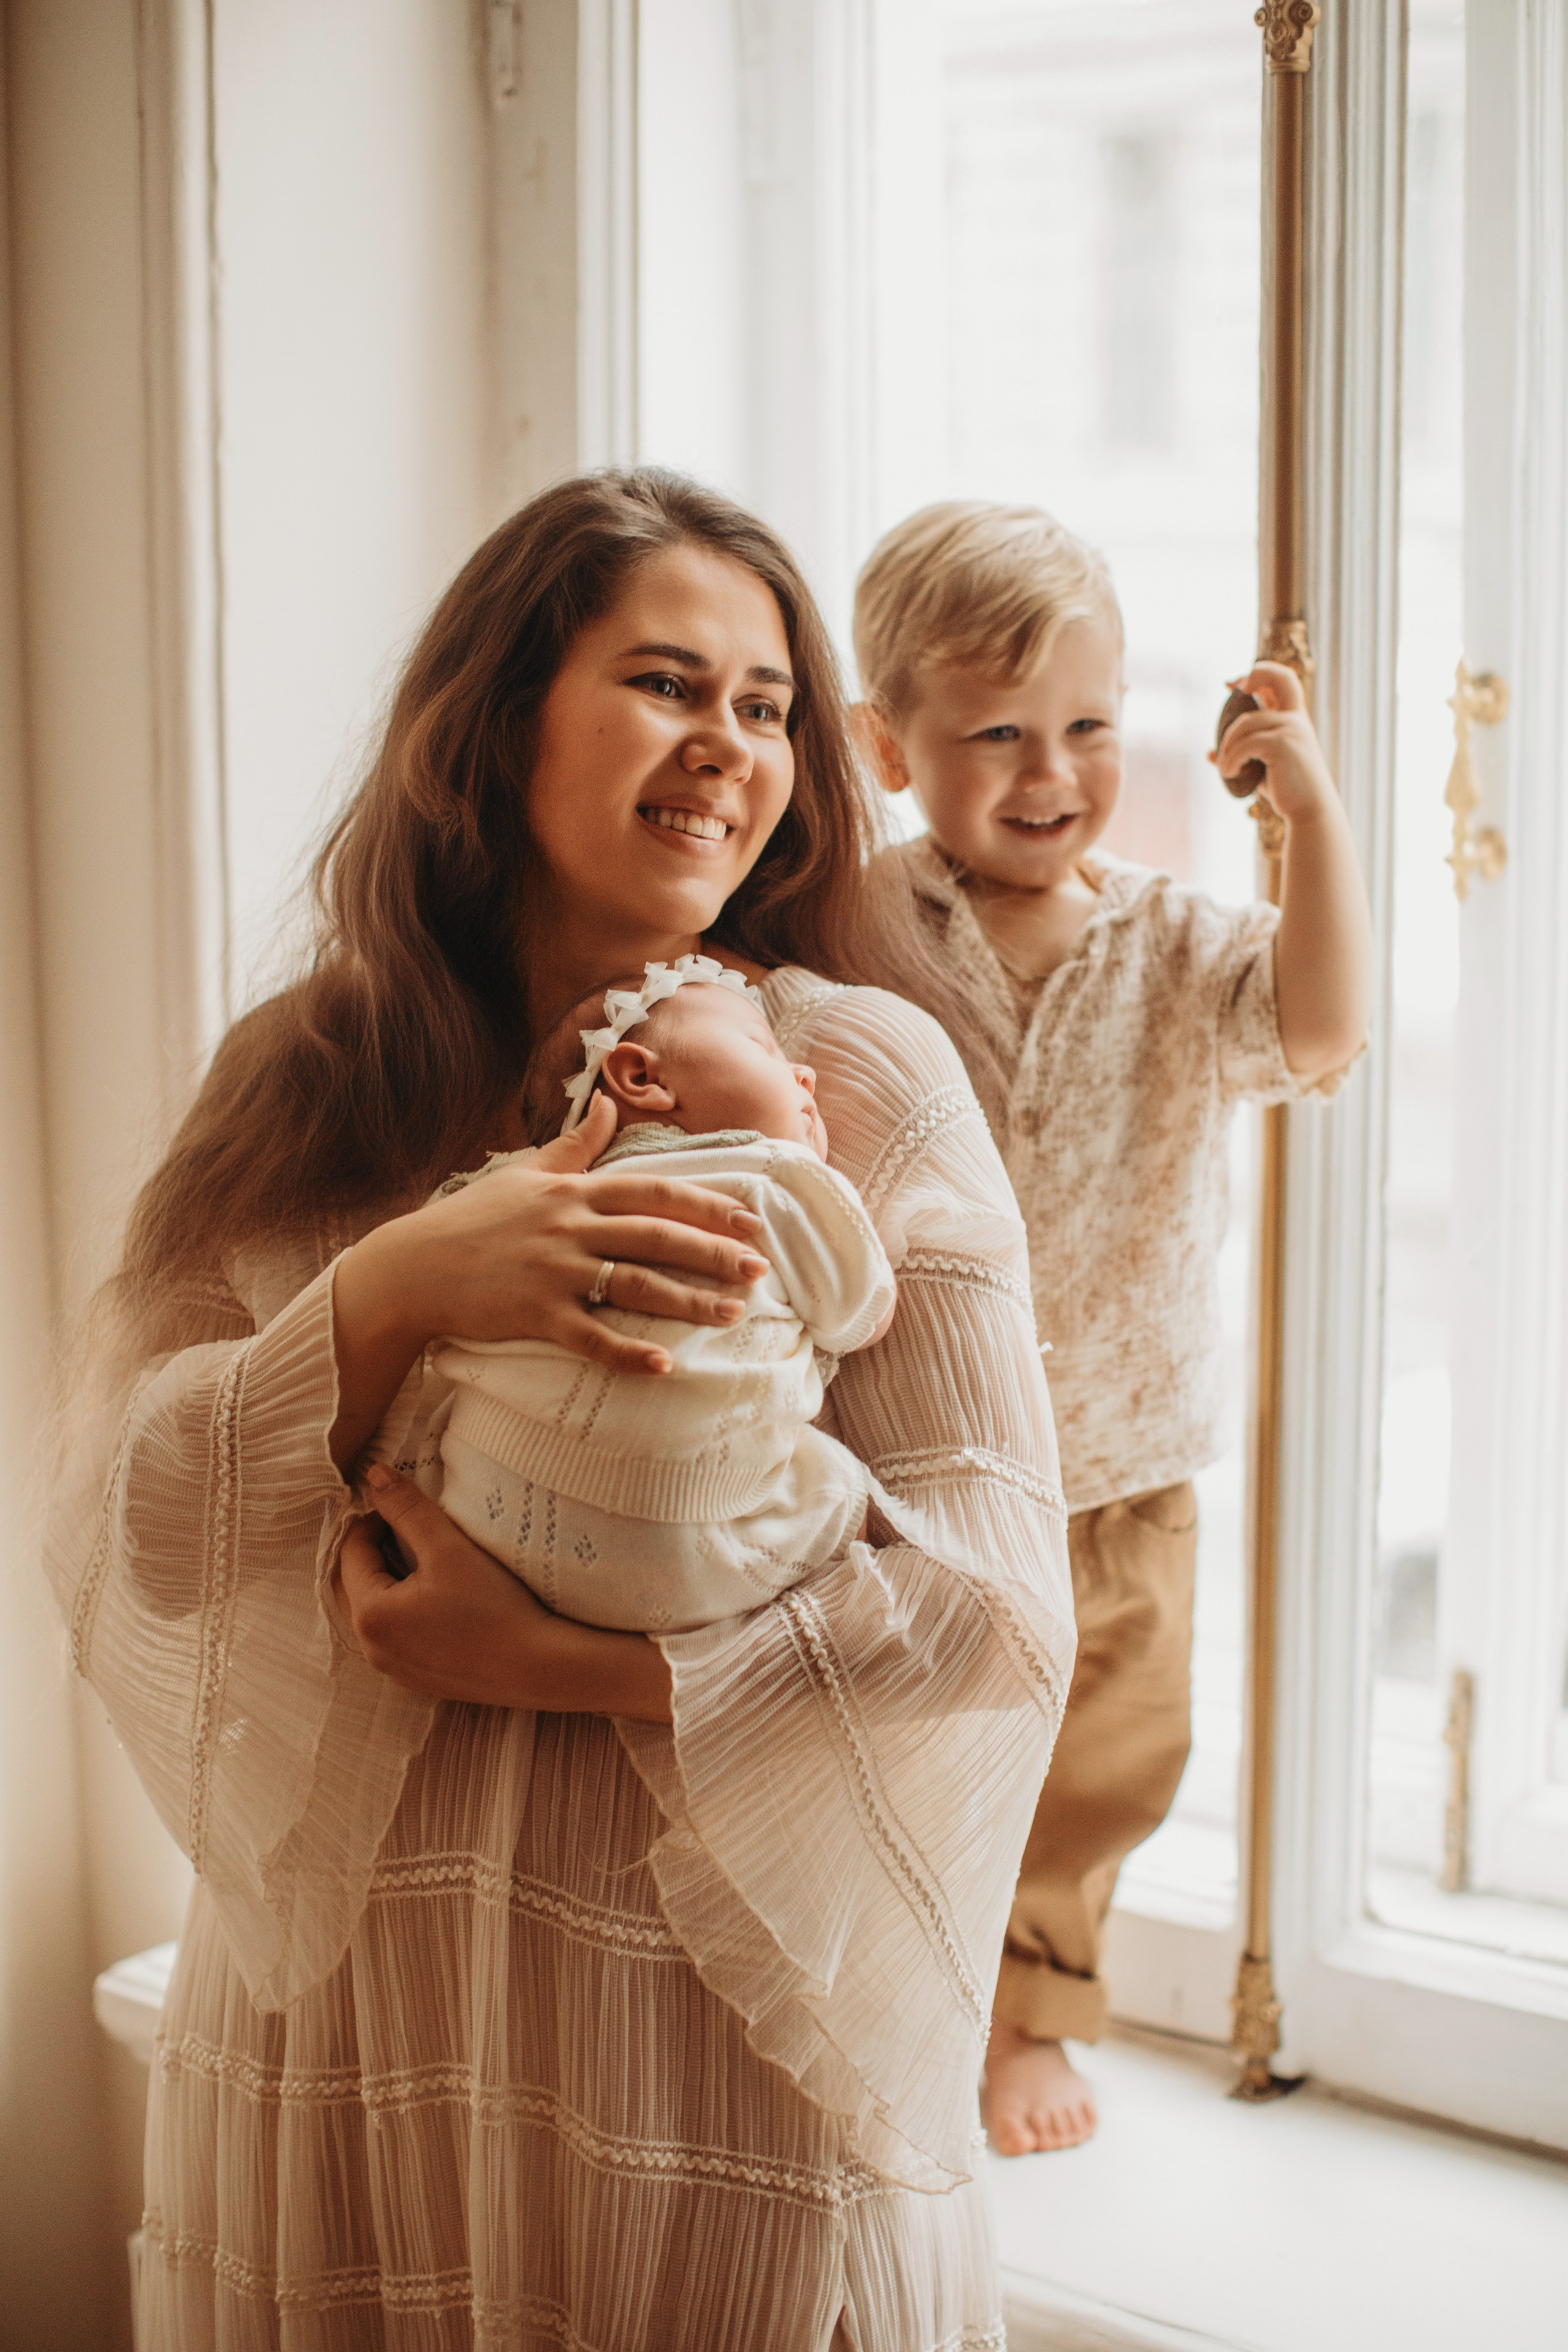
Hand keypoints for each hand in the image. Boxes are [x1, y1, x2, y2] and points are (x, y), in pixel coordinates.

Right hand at [330, 1091, 768, 1467]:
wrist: (411, 1267)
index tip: (752, 1221)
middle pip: (657, 1236)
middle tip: (761, 1269)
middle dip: (714, 1253)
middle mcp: (570, 1226)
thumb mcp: (525, 1173)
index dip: (709, 1206)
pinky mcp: (534, 1314)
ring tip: (732, 1313)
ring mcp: (553, 1271)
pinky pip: (590, 1337)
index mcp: (574, 1191)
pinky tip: (664, 1364)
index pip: (656, 1192)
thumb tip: (608, 1106)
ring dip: (688, 1301)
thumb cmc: (471, 1220)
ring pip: (635, 1284)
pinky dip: (628, 1352)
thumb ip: (575, 1145)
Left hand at [334, 1465, 672, 1719]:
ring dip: (388, 1579)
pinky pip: (395, 1635)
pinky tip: (439, 1597)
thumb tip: (374, 1474)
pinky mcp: (416, 1678)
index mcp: (370, 1615)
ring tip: (425, 1558)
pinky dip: (403, 1609)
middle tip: (410, 1527)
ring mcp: (393, 1668)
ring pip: (373, 1610)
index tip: (404, 1504)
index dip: (372, 1519)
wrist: (538, 1667)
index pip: (350, 1551)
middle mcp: (371, 1648)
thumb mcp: (447, 1547)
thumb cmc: (494, 1606)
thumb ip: (406, 1508)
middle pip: (353, 1584)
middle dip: (373, 1550)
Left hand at [1211, 662, 1335, 825]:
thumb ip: (1242, 755)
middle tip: (1231, 687)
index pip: (1283, 683)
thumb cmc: (1287, 792)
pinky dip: (1231, 758)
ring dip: (1227, 746)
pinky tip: (1229, 773)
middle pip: (1281, 678)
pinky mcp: (1282, 744)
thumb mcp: (1261, 769)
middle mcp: (1296, 719)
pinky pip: (1244, 744)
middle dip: (1257, 673)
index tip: (1235, 683)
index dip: (1260, 674)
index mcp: (1294, 721)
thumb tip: (1209, 754)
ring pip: (1244, 723)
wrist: (1310, 812)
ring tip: (1224, 767)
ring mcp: (1291, 729)